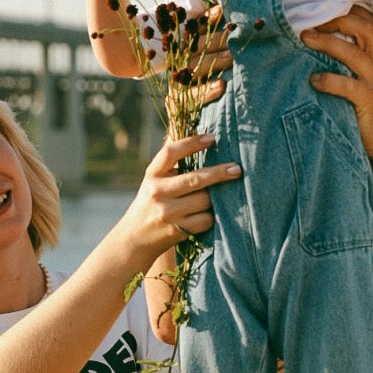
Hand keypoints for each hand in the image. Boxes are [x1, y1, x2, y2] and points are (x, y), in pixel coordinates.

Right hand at [125, 134, 239, 255]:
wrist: (136, 238)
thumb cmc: (152, 201)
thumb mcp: (155, 179)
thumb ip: (171, 162)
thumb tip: (196, 134)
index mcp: (152, 175)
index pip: (170, 153)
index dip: (191, 143)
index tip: (211, 138)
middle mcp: (157, 192)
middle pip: (195, 179)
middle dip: (219, 173)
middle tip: (237, 169)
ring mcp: (167, 213)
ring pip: (204, 200)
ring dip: (214, 198)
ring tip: (215, 197)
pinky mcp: (177, 230)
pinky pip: (206, 219)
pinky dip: (211, 216)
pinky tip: (207, 214)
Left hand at [302, 7, 372, 159]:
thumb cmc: (370, 105)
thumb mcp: (366, 75)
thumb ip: (353, 55)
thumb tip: (319, 34)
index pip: (370, 20)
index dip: (347, 8)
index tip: (321, 4)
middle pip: (365, 29)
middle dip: (336, 19)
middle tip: (310, 20)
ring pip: (354, 54)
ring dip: (327, 43)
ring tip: (304, 38)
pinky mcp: (371, 102)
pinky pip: (348, 86)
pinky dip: (328, 80)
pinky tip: (313, 80)